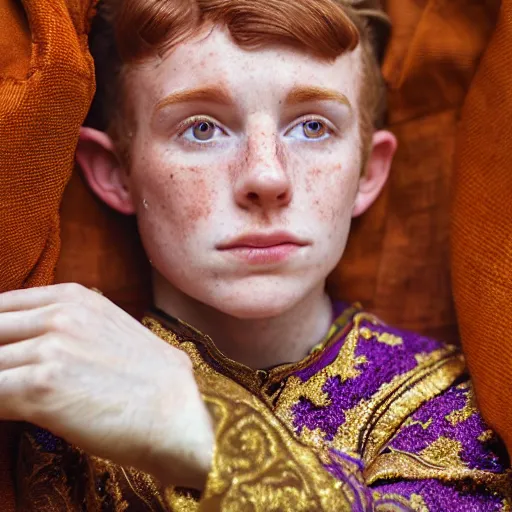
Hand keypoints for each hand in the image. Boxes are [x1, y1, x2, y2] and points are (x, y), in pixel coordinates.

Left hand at [0, 284, 213, 488]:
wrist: (175, 412)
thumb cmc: (151, 378)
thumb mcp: (113, 328)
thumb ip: (72, 324)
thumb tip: (35, 342)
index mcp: (75, 297)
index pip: (2, 306)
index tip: (4, 354)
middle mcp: (59, 315)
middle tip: (9, 379)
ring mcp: (49, 348)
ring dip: (0, 383)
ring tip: (13, 398)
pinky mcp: (40, 387)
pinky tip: (12, 414)